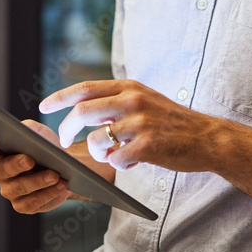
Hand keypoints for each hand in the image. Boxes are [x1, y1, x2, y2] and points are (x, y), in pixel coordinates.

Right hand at [0, 120, 69, 213]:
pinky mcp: (23, 205)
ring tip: (54, 175)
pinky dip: (48, 193)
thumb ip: (28, 128)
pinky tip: (60, 186)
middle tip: (30, 160)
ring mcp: (10, 190)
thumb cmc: (46, 146)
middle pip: (2, 170)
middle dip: (16, 164)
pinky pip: (33, 202)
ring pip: (20, 188)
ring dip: (38, 181)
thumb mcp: (38, 132)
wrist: (65, 165)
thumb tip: (24, 132)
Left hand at [39, 79, 221, 172]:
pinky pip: (116, 160)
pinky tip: (132, 161)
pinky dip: (118, 164)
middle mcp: (132, 100)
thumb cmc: (172, 122)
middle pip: (82, 112)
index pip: (85, 88)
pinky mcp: (148, 146)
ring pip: (97, 139)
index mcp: (129, 87)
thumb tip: (82, 110)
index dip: (60, 97)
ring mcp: (140, 123)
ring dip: (97, 152)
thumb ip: (117, 101)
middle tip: (65, 140)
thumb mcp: (145, 100)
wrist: (208, 138)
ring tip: (112, 153)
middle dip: (68, 129)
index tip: (43, 106)